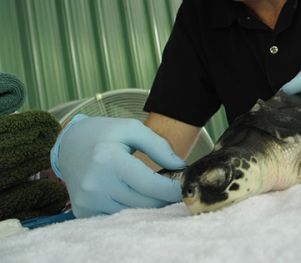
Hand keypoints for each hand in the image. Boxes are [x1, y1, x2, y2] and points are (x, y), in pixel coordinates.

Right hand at [50, 115, 185, 217]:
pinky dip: (130, 209)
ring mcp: (87, 200)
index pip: (149, 184)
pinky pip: (115, 217)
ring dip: (149, 206)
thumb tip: (180, 167)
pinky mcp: (83, 210)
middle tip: (174, 190)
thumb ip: (159, 146)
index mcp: (108, 159)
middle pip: (143, 202)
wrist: (69, 144)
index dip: (171, 189)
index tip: (185, 187)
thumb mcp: (132, 129)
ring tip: (157, 192)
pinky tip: (137, 197)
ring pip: (131, 213)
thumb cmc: (105, 134)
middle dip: (164, 199)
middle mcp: (95, 183)